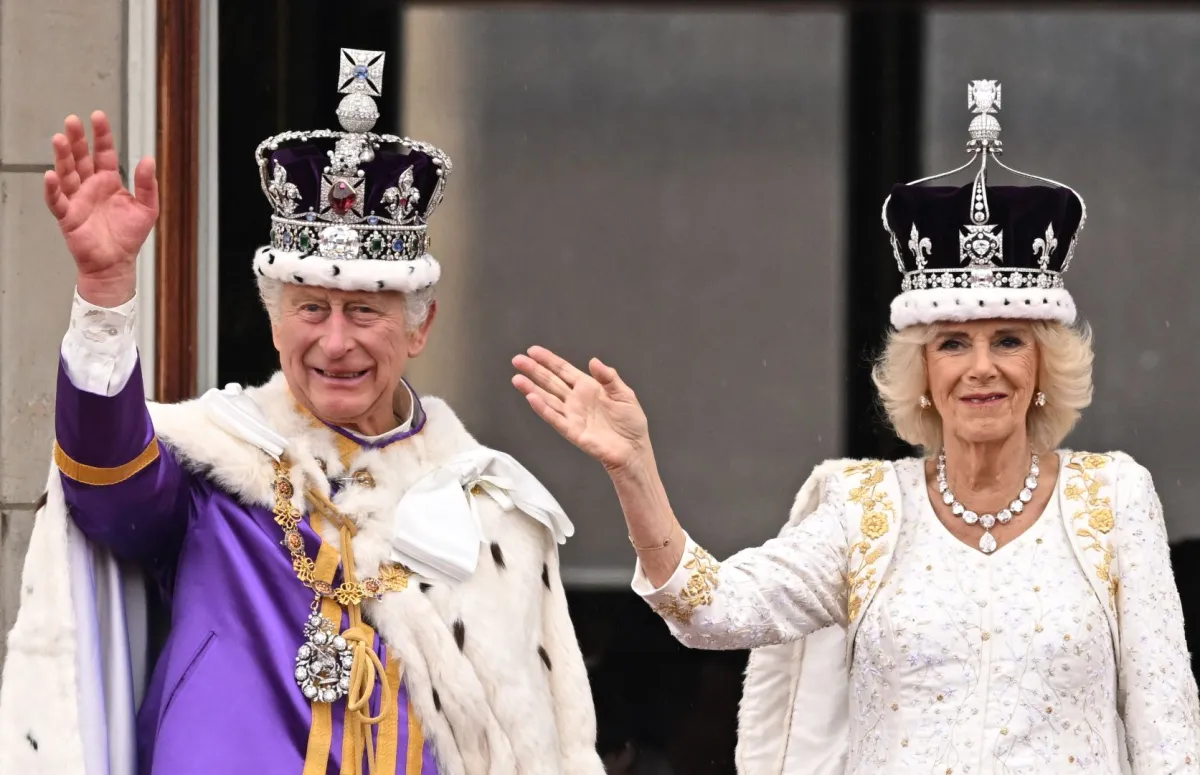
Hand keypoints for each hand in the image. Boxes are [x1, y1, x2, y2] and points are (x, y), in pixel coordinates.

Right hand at [44, 111, 157, 305]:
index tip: (97, 116)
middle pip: (81, 158)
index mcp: (109, 181)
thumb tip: (148, 159)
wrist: (116, 264)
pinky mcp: (67, 216)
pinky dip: (52, 188)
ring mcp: (77, 199)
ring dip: (62, 157)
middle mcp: (91, 186)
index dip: (101, 135)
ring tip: (60, 139)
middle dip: (77, 139)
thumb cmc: (129, 237)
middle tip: (72, 120)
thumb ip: (147, 184)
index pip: (103, 153)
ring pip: (66, 173)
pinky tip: (51, 175)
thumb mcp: (147, 208)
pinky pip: (57, 200)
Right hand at [512, 346, 649, 473]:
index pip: (563, 370)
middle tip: (517, 360)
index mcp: (588, 387)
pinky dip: (543, 409)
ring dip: (532, 388)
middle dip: (534, 370)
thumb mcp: (624, 394)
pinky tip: (532, 398)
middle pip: (550, 381)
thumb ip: (609, 377)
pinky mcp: (572, 431)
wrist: (634, 449)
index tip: (533, 351)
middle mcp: (576, 400)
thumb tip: (594, 361)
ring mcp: (572, 415)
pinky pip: (555, 418)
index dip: (548, 360)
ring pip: (547, 398)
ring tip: (517, 378)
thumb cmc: (631, 423)